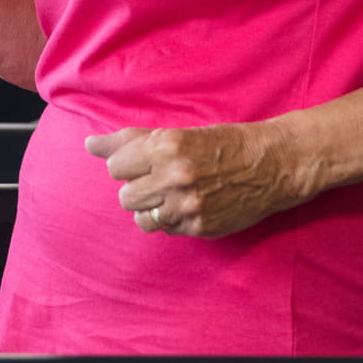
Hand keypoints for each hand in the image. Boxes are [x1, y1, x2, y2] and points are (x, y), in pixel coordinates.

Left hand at [84, 121, 311, 238]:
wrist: (272, 164)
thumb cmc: (224, 143)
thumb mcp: (179, 133)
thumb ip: (132, 140)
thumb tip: (90, 145)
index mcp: (167, 145)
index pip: (116, 166)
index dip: (128, 164)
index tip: (143, 162)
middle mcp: (174, 176)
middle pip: (124, 195)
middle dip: (138, 187)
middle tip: (159, 178)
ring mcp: (187, 206)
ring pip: (141, 217)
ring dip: (151, 207)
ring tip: (171, 194)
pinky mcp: (199, 227)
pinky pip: (165, 230)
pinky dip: (171, 219)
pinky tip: (188, 205)